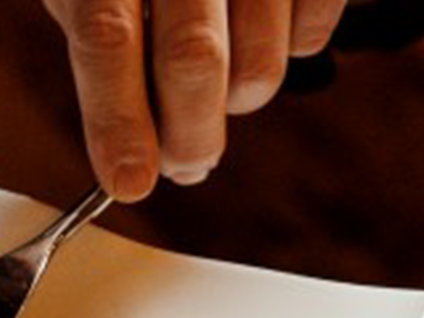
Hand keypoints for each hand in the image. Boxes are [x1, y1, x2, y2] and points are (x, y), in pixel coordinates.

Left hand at [41, 0, 345, 200]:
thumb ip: (110, 61)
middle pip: (193, 58)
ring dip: (241, 100)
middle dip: (189, 135)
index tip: (129, 184)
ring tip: (225, 92)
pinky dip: (295, 51)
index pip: (107, 40)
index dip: (118, 122)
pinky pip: (315, 26)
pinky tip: (266, 36)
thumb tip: (138, 160)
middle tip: (186, 164)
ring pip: (260, 59)